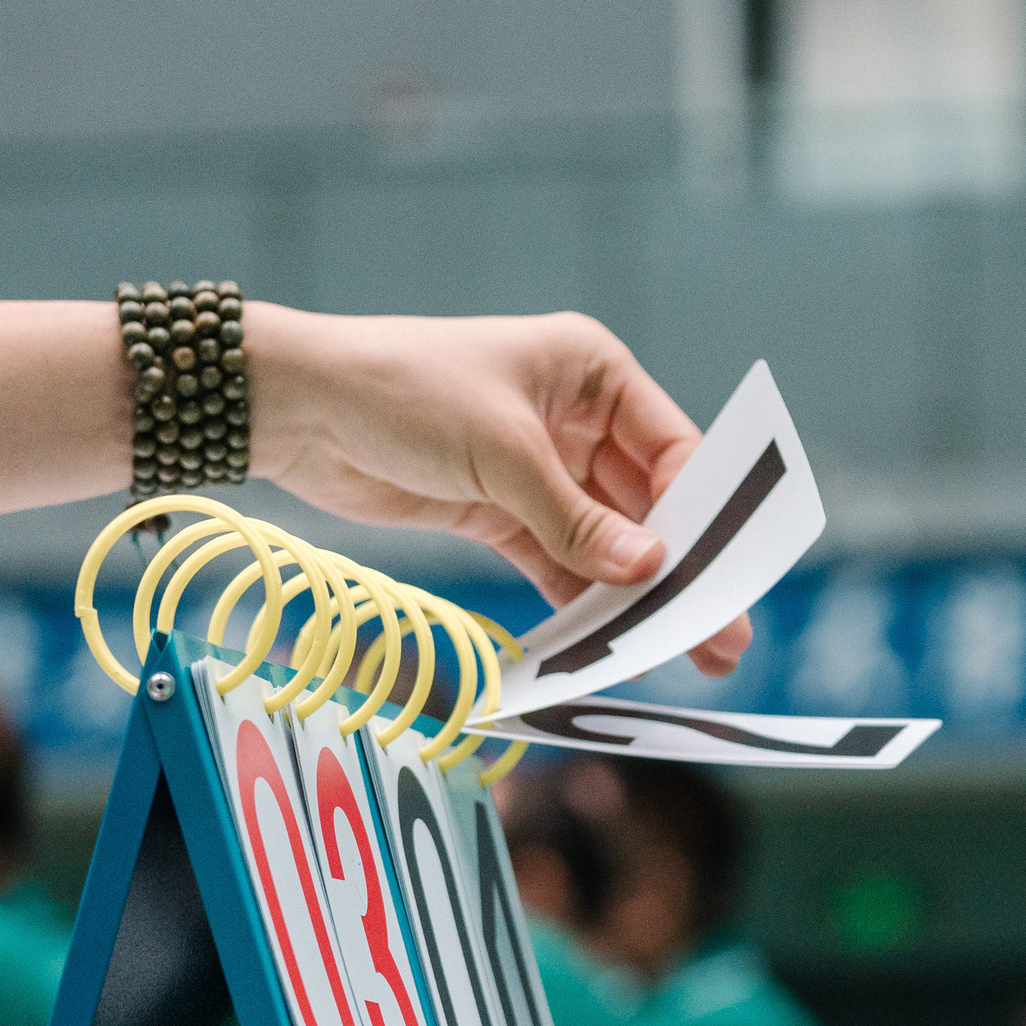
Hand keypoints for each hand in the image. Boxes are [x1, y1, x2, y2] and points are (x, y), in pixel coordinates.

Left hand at [255, 308, 751, 674]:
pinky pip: (556, 563)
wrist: (299, 409)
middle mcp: (577, 419)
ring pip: (605, 542)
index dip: (704, 514)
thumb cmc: (403, 391)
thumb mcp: (503, 453)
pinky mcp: (500, 513)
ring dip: (635, 596)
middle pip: (648, 504)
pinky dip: (579, 602)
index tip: (727, 576)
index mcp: (593, 373)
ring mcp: (540, 470)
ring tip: (679, 652)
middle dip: (681, 568)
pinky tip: (609, 643)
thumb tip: (649, 570)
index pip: (674, 449)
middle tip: (720, 633)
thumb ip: (576, 519)